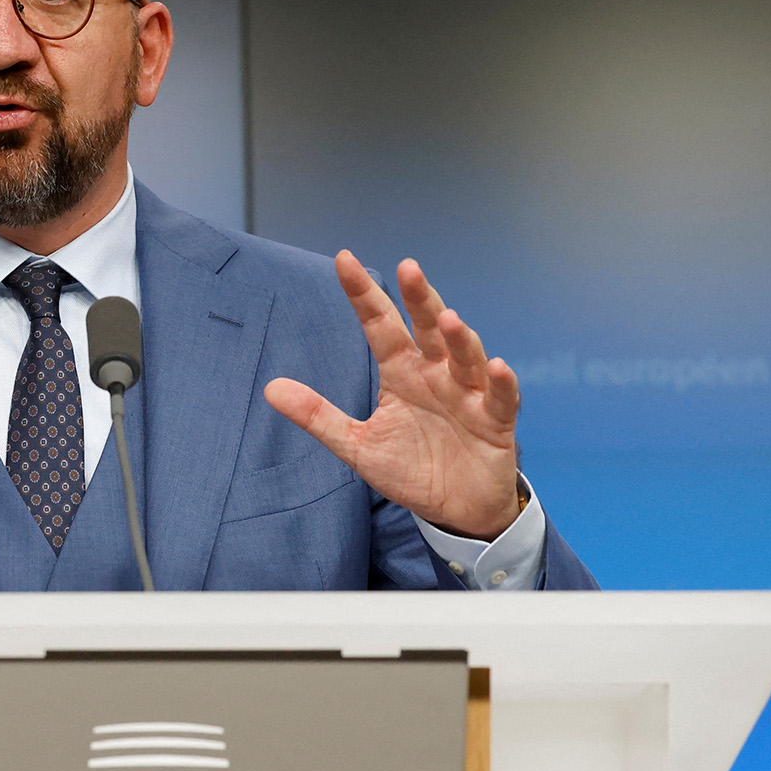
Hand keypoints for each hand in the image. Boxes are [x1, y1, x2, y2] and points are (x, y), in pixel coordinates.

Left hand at [264, 253, 521, 539]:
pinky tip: (495, 367)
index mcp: (401, 373)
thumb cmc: (410, 469)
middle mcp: (435, 374)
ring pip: (465, 357)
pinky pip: (500, 398)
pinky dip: (500, 383)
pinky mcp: (495, 422)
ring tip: (447, 318)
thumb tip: (269, 387)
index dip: (363, 295)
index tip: (343, 260)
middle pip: (427, 329)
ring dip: (459, 338)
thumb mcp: (356, 445)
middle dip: (419, 299)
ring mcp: (467, 395)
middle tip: (408, 269)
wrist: (455, 509)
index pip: (380, 326)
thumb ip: (318, 416)